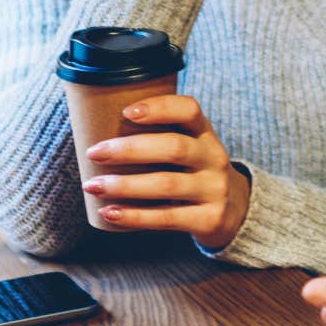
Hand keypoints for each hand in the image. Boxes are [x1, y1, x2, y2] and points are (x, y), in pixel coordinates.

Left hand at [82, 94, 249, 249]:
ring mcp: (214, 189)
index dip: (159, 108)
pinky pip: (167, 217)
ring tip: (93, 186)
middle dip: (129, 149)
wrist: (234, 211)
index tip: (126, 112)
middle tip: (94, 152)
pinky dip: (135, 216)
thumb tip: (92, 129)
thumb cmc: (192, 172)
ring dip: (125, 185)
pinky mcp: (209, 218)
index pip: (189, 109)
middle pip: (174, 148)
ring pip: (167, 184)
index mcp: (204, 133)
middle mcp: (213, 157)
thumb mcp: (188, 148)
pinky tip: (110, 212)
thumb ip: (156, 137)